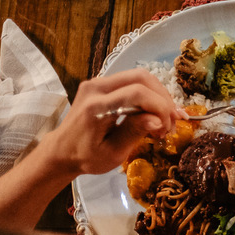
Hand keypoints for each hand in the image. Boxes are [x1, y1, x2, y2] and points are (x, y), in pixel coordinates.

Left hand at [35, 69, 182, 180]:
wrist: (63, 150)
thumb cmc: (87, 157)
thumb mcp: (113, 153)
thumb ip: (134, 133)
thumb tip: (158, 121)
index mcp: (97, 107)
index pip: (137, 93)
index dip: (160, 107)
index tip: (168, 128)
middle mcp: (96, 87)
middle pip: (141, 77)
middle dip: (163, 98)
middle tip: (172, 122)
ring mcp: (97, 82)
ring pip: (139, 77)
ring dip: (158, 96)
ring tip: (166, 119)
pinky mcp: (101, 84)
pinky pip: (131, 82)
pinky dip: (148, 95)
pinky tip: (155, 112)